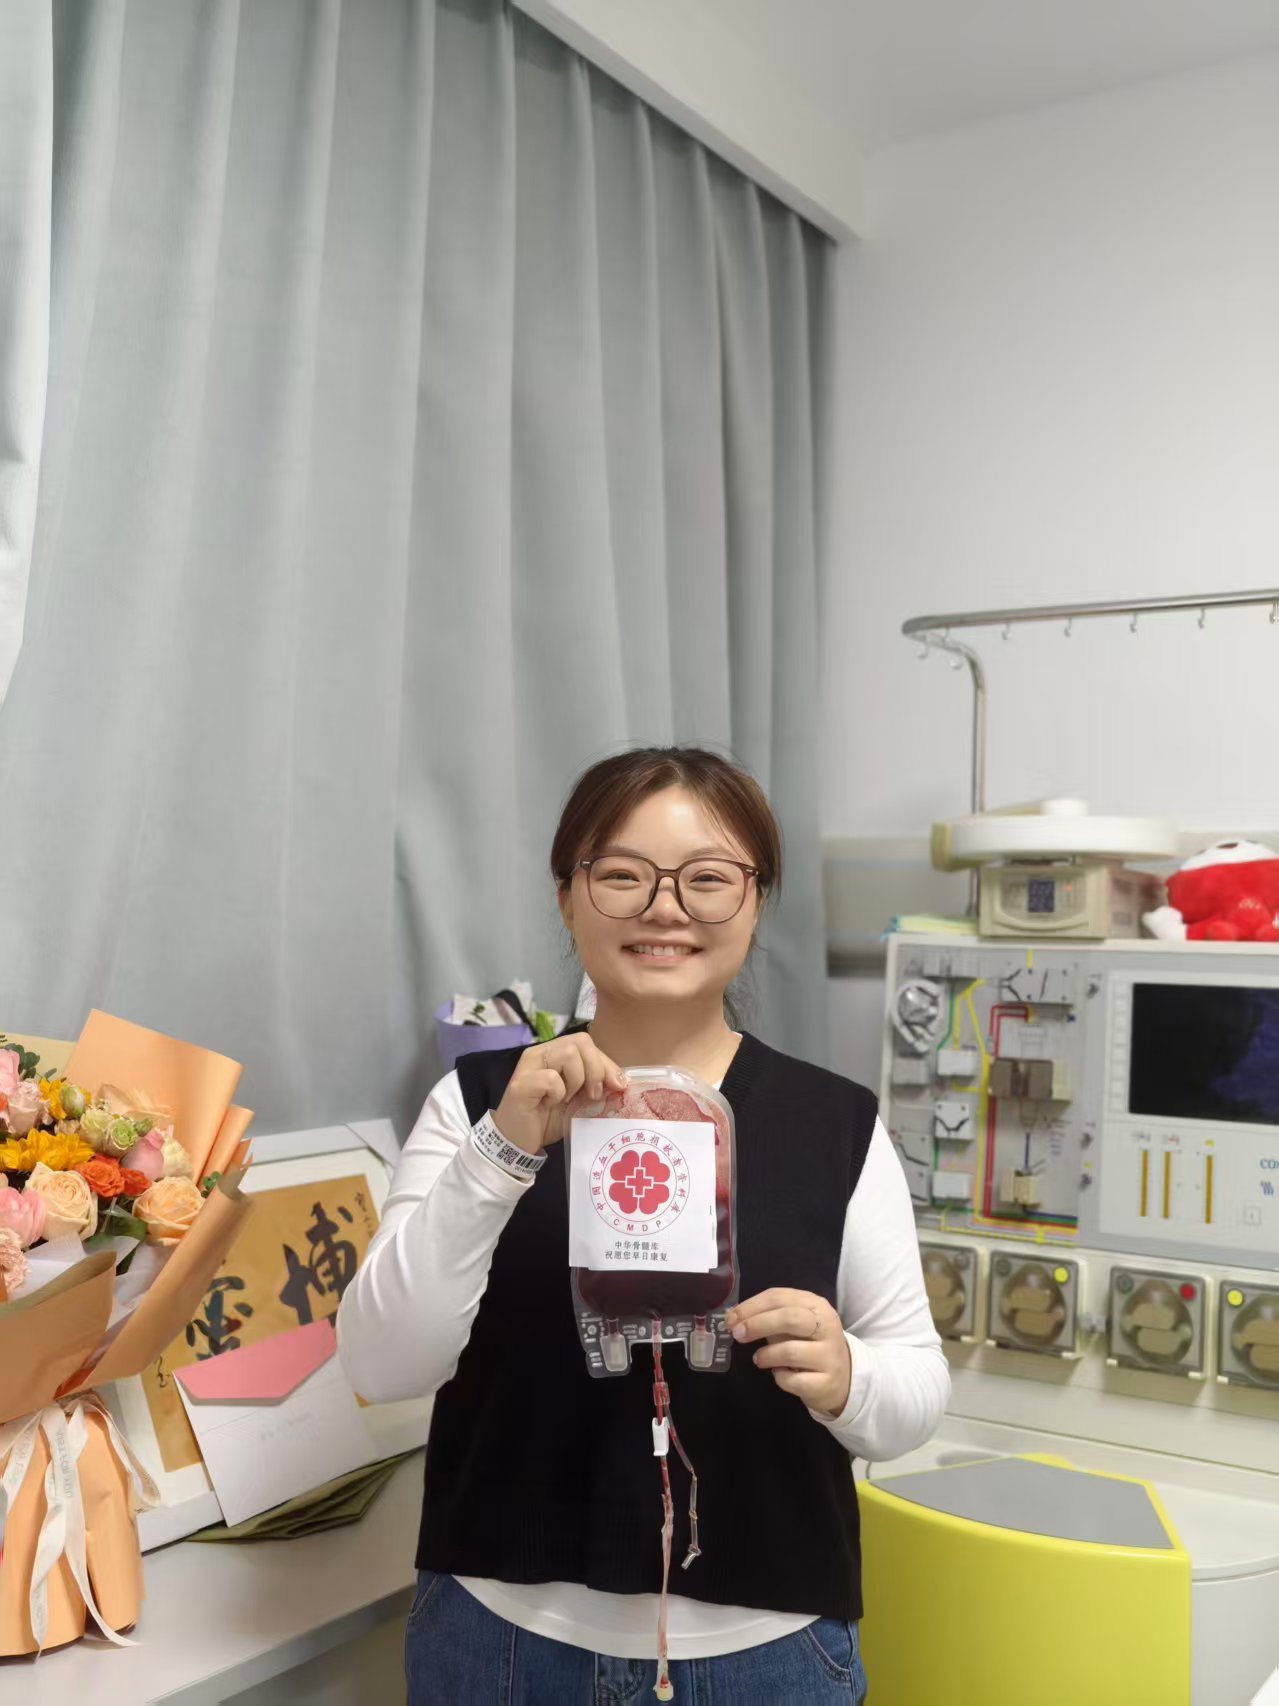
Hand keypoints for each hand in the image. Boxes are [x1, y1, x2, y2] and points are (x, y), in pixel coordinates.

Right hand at [492, 1033, 627, 1157]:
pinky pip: (551, 1078)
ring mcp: (528, 1066)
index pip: (586, 1044)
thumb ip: (595, 1086)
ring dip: (576, 1080)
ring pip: (568, 1054)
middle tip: (591, 1095)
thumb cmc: (547, 1119)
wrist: (518, 1142)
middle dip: (595, 1070)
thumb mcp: (578, 1100)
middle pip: (580, 1042)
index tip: (617, 1086)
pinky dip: (558, 1093)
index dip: (606, 1063)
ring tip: (566, 1099)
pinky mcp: (521, 1084)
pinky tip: (549, 1104)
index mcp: (554, 1054)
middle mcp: (540, 1053)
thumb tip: (622, 1082)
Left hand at [726, 1288, 851, 1417]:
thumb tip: (736, 1318)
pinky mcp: (827, 1382)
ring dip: (766, 1355)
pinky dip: (779, 1377)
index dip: (751, 1306)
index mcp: (817, 1306)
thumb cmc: (811, 1345)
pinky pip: (793, 1379)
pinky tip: (779, 1374)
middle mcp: (827, 1327)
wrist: (844, 1379)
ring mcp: (829, 1356)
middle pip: (788, 1318)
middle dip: (757, 1324)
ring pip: (789, 1351)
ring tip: (759, 1359)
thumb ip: (772, 1317)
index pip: (779, 1297)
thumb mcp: (797, 1325)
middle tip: (738, 1334)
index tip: (731, 1318)